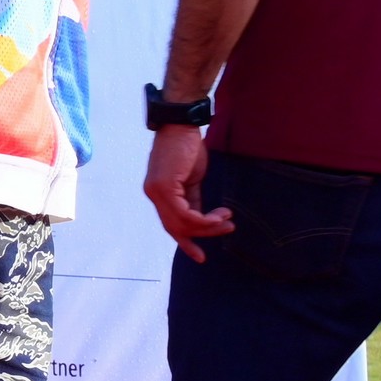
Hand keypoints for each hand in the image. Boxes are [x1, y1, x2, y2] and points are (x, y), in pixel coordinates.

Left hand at [144, 122, 235, 259]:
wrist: (181, 125)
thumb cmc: (186, 148)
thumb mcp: (190, 179)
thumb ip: (192, 199)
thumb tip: (201, 218)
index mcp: (158, 193)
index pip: (171, 224)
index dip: (185, 241)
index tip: (200, 256)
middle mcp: (153, 194)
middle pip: (176, 228)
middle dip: (202, 236)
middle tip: (227, 230)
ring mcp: (157, 191)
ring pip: (183, 224)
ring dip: (209, 227)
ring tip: (228, 220)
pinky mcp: (165, 187)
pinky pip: (187, 215)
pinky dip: (206, 220)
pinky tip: (221, 215)